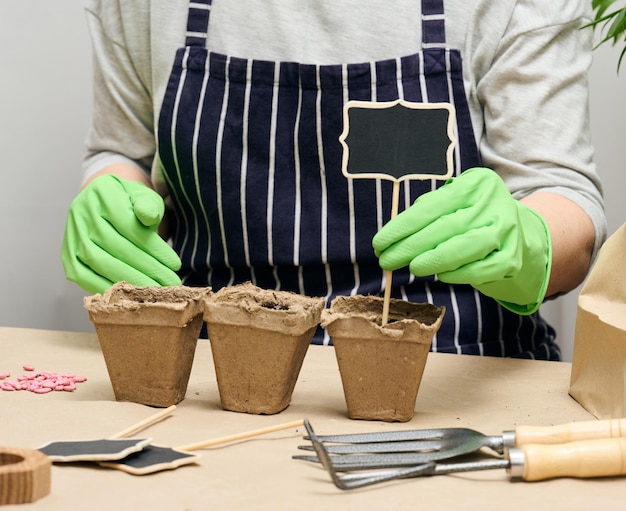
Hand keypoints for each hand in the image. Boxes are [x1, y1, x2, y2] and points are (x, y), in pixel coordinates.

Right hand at [62, 174, 181, 293]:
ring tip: (155, 289)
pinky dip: (107, 287)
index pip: (128, 225)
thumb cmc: (132, 203)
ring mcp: (71, 234)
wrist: (107, 204)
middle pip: (114, 245)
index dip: (152, 247)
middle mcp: (81, 212)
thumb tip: (148, 215)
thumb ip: (149, 205)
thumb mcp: (146, 197)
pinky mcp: (68, 255)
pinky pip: (84, 276)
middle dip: (146, 268)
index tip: (175, 264)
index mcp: (102, 192)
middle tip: (169, 282)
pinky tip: (130, 294)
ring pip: (99, 262)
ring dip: (130, 280)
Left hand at [372, 167, 551, 314]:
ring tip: (412, 267)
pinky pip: (482, 269)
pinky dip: (459, 274)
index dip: (402, 227)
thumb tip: (391, 237)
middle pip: (445, 227)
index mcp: (476, 184)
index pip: (432, 206)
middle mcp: (494, 203)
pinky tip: (442, 275)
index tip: (379, 243)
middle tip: (387, 260)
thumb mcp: (454, 205)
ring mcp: (507, 230)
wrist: (523, 236)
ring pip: (465, 246)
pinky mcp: (513, 257)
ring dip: (434, 259)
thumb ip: (426, 214)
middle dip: (410, 246)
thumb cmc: (474, 219)